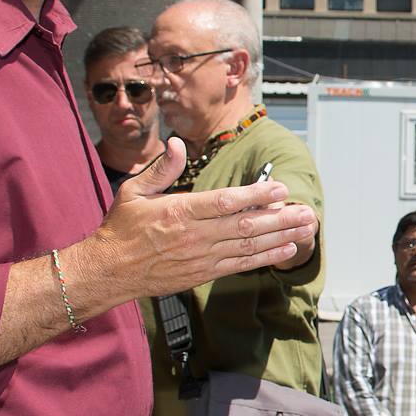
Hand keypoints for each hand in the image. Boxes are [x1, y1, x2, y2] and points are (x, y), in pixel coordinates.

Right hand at [84, 138, 317, 301]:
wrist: (109, 270)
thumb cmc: (122, 228)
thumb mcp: (134, 190)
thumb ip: (161, 168)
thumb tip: (178, 143)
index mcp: (180, 211)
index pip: (225, 201)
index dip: (256, 194)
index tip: (280, 188)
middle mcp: (195, 235)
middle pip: (246, 225)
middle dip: (280, 218)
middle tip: (307, 211)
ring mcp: (201, 256)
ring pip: (249, 246)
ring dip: (281, 236)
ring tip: (306, 228)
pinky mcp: (203, 273)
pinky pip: (241, 264)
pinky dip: (266, 257)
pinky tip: (287, 249)